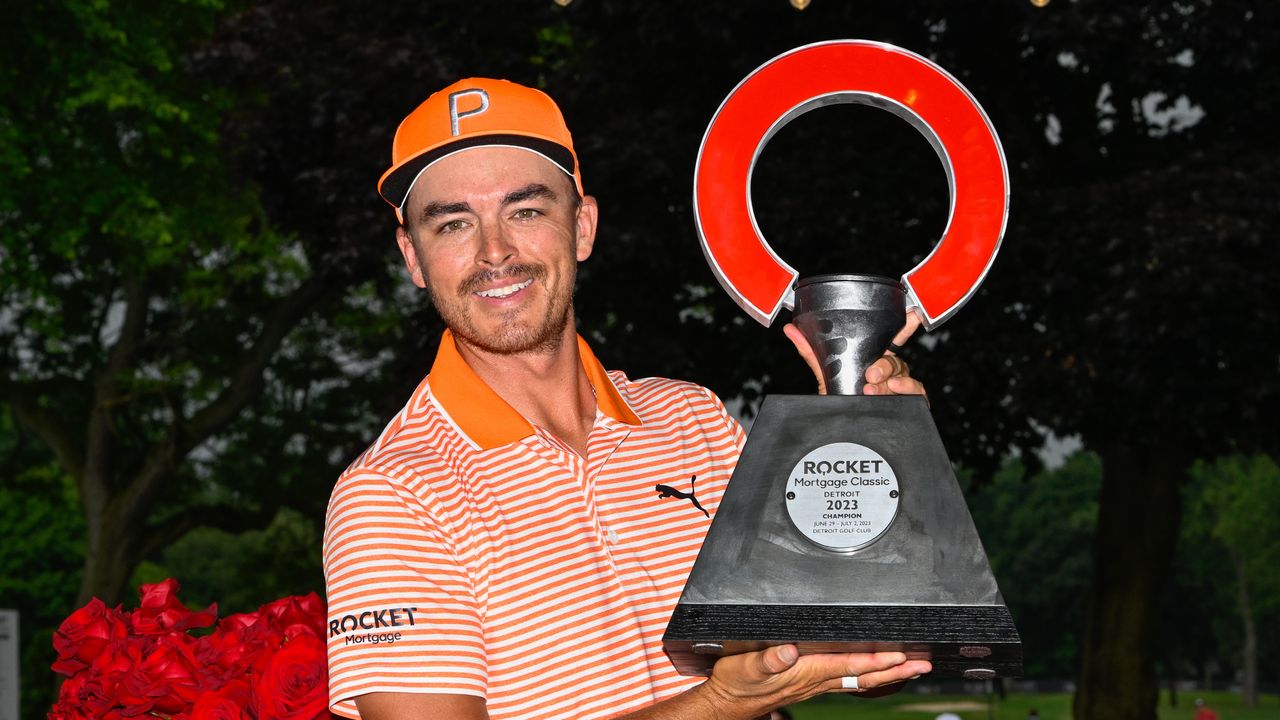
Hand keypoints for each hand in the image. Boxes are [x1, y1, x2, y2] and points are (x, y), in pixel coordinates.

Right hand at [702, 645, 931, 717]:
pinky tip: (880, 671)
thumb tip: (788, 650)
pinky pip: (850, 680)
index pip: (851, 666)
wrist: (729, 703)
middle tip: (924, 664)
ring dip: (890, 673)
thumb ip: (768, 659)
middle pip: (866, 676)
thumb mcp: (746, 667)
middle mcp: (817, 680)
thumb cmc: (737, 683)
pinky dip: (871, 675)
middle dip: (897, 669)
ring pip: (862, 679)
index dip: (878, 660)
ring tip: (913, 667)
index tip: (902, 654)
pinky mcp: (813, 683)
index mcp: (807, 672)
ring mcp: (818, 684)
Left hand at [783, 310, 925, 396]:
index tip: (912, 314)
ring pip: (903, 374)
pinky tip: (894, 389)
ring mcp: (901, 385)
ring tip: (871, 388)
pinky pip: (917, 391)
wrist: (844, 431)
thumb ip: (812, 354)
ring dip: (887, 380)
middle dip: (883, 364)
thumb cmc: (841, 401)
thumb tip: (791, 330)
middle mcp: (890, 370)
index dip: (903, 325)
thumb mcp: (827, 375)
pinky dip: (908, 388)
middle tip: (869, 375)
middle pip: (893, 358)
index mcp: (874, 359)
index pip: (891, 338)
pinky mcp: (911, 401)